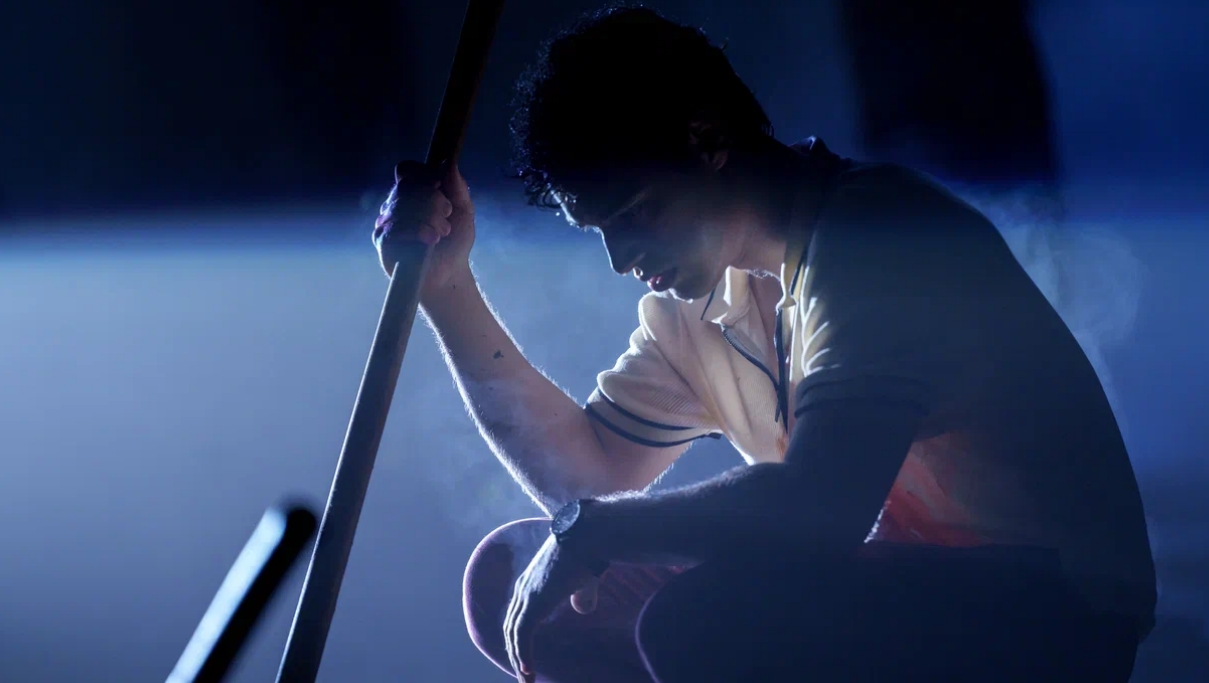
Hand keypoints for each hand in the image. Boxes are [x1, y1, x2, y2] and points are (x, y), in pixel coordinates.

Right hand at [372, 160, 475, 302]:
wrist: (450, 274)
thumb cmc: (454, 243)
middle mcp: (396, 204)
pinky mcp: (382, 240)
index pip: (407, 170)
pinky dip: (416, 230)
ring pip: (402, 205)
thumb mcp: (464, 212)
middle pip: (406, 186)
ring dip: (429, 218)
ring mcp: (387, 221)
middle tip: (447, 217)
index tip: (439, 185)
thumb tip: (448, 161)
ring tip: (441, 233)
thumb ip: (458, 187)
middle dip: (432, 200)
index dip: (421, 174)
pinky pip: (394, 226)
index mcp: (413, 193)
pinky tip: (430, 240)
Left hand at [504, 534, 601, 682]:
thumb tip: (582, 609)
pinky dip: (523, 655)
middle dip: (516, 653)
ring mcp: (527, 594)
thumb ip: (581, 594)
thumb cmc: (590, 552)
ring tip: (526, 680)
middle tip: (524, 676)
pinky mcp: (534, 601)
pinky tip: (528, 671)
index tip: (525, 657)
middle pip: (511, 628)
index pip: (518, 616)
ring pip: (514, 635)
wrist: (588, 534)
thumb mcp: (585, 579)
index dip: (519, 638)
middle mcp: (524, 589)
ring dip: (519, 660)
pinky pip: (522, 635)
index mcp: (532, 583)